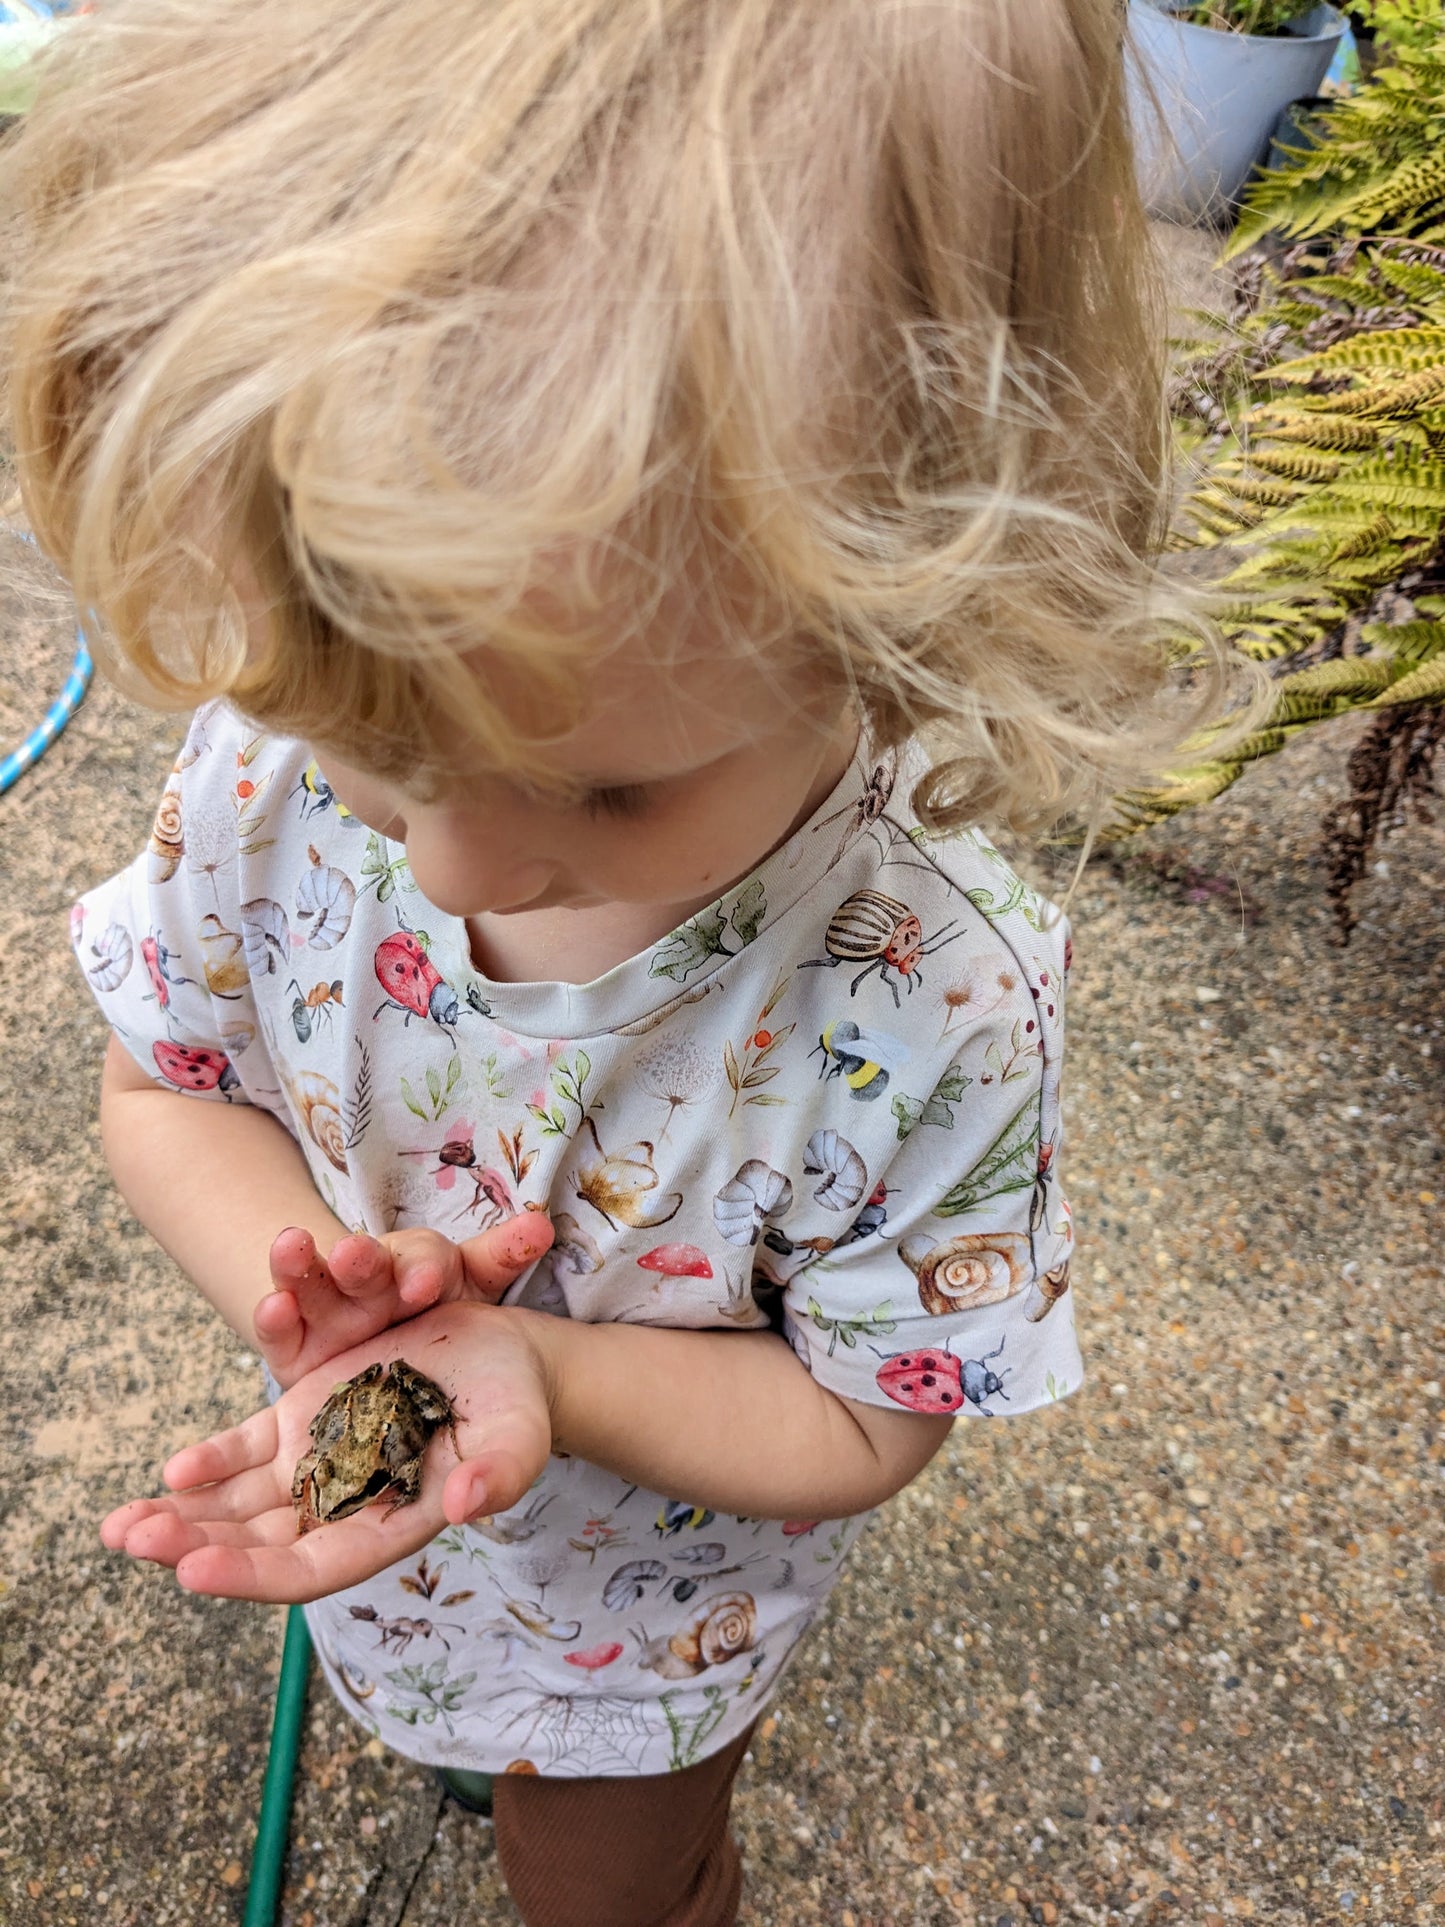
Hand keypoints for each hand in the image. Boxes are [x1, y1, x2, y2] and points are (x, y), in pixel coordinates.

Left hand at [100, 1302, 554, 1603]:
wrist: (502, 1358)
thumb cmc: (517, 1407)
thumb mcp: (520, 1436)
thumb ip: (500, 1473)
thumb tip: (465, 1505)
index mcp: (390, 1527)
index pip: (312, 1569)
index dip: (254, 1576)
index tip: (193, 1574)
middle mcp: (342, 1506)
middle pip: (257, 1542)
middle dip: (192, 1546)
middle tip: (134, 1539)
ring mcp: (316, 1463)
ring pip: (238, 1504)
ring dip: (180, 1516)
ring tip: (118, 1526)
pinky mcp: (304, 1420)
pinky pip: (245, 1451)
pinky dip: (208, 1462)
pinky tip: (171, 1471)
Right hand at [255, 1212, 554, 1387]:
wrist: (392, 1368)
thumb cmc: (440, 1320)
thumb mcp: (473, 1287)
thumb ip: (502, 1257)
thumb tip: (543, 1224)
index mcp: (420, 1267)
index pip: (425, 1260)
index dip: (424, 1269)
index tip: (426, 1284)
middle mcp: (370, 1280)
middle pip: (365, 1262)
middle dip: (361, 1258)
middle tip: (355, 1254)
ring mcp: (328, 1309)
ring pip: (313, 1279)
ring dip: (301, 1263)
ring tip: (291, 1245)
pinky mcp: (293, 1344)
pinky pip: (280, 1328)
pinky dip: (274, 1317)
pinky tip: (272, 1306)